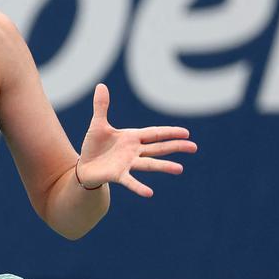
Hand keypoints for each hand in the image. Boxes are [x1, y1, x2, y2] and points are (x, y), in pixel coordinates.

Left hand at [76, 83, 197, 197]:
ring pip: (149, 164)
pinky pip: (130, 181)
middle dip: (175, 146)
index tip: (186, 133)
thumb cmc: (94, 145)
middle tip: (194, 147)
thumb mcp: (98, 124)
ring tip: (179, 169)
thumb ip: (101, 106)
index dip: (169, 132)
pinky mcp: (118, 175)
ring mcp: (128, 164)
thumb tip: (101, 85)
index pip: (154, 133)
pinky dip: (139, 187)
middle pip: (158, 148)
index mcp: (132, 137)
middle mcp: (134, 151)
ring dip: (164, 166)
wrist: (84, 165)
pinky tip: (150, 193)